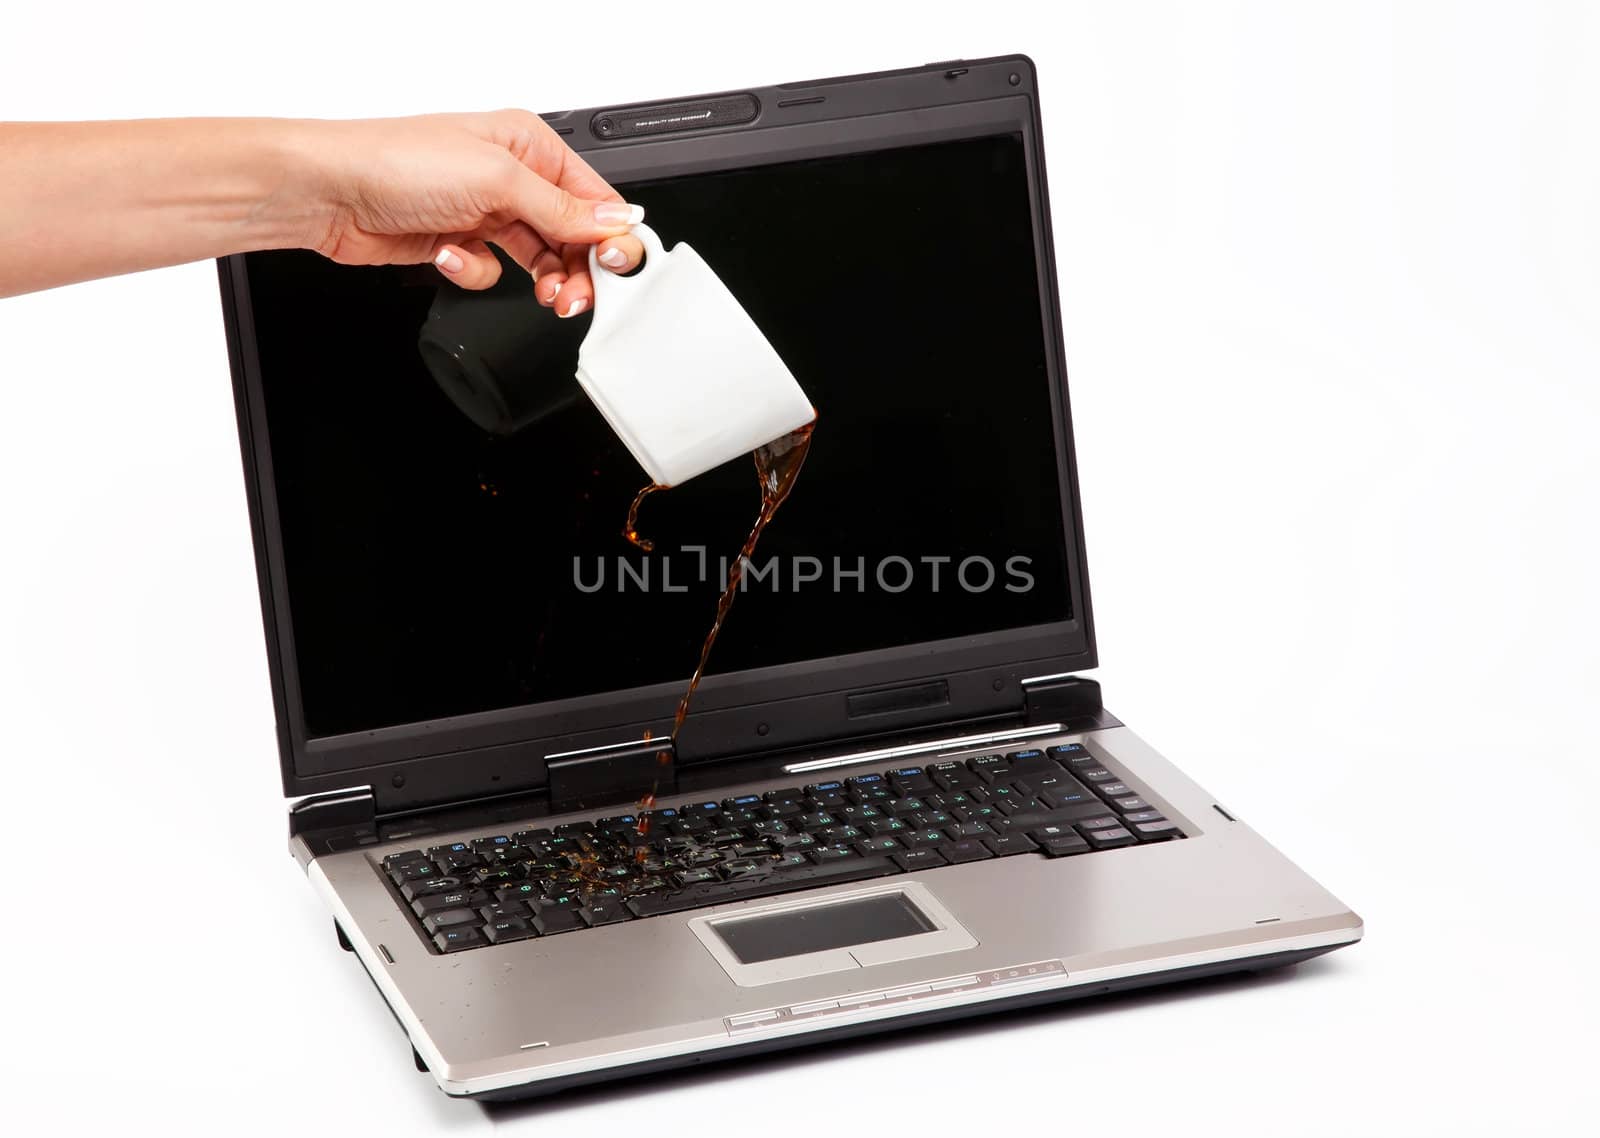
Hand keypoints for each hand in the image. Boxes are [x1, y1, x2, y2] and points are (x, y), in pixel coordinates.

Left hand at [303, 109, 644, 315]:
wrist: (328, 192)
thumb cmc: (396, 162)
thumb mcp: (496, 180)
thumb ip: (561, 207)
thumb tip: (614, 220)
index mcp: (528, 146)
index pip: (593, 198)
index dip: (610, 236)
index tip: (617, 270)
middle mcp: (511, 177)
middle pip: (571, 235)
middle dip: (578, 269)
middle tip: (577, 297)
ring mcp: (484, 211)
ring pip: (538, 259)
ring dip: (542, 280)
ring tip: (544, 294)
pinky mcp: (460, 242)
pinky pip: (493, 272)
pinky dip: (477, 273)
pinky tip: (454, 258)